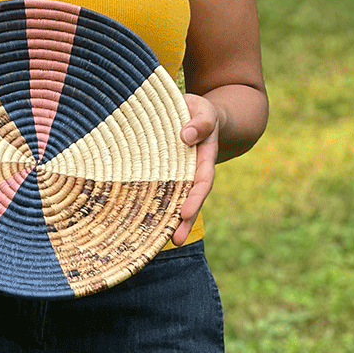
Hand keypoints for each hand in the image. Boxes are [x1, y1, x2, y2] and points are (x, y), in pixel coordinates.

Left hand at [173, 93, 220, 245]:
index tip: (184, 212)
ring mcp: (182, 174)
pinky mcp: (168, 175)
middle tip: (176, 240)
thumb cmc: (197, 110)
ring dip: (173, 221)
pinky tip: (148, 223)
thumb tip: (186, 136)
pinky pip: (164, 192)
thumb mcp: (203, 109)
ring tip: (166, 243)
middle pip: (192, 198)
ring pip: (178, 200)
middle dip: (185, 220)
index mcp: (205, 155)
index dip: (194, 197)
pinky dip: (159, 207)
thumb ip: (200, 121)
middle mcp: (195, 169)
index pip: (202, 179)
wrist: (194, 112)